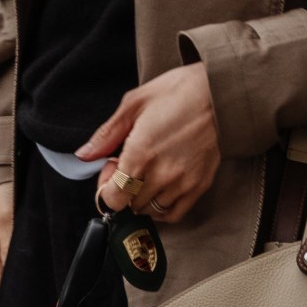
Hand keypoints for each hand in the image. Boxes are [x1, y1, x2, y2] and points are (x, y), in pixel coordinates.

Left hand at [77, 63, 220, 221]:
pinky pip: (174, 214)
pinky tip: (160, 188)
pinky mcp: (199, 186)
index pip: (113, 199)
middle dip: (123, 189)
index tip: (112, 168)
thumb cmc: (179, 92)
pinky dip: (162, 207)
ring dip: (142, 197)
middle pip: (129, 205)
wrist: (222, 93)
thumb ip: (107, 134)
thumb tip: (85, 155)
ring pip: (150, 210)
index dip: (106, 187)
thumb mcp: (135, 103)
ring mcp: (182, 184)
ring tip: (148, 174)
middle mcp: (161, 175)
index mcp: (140, 154)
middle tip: (130, 167)